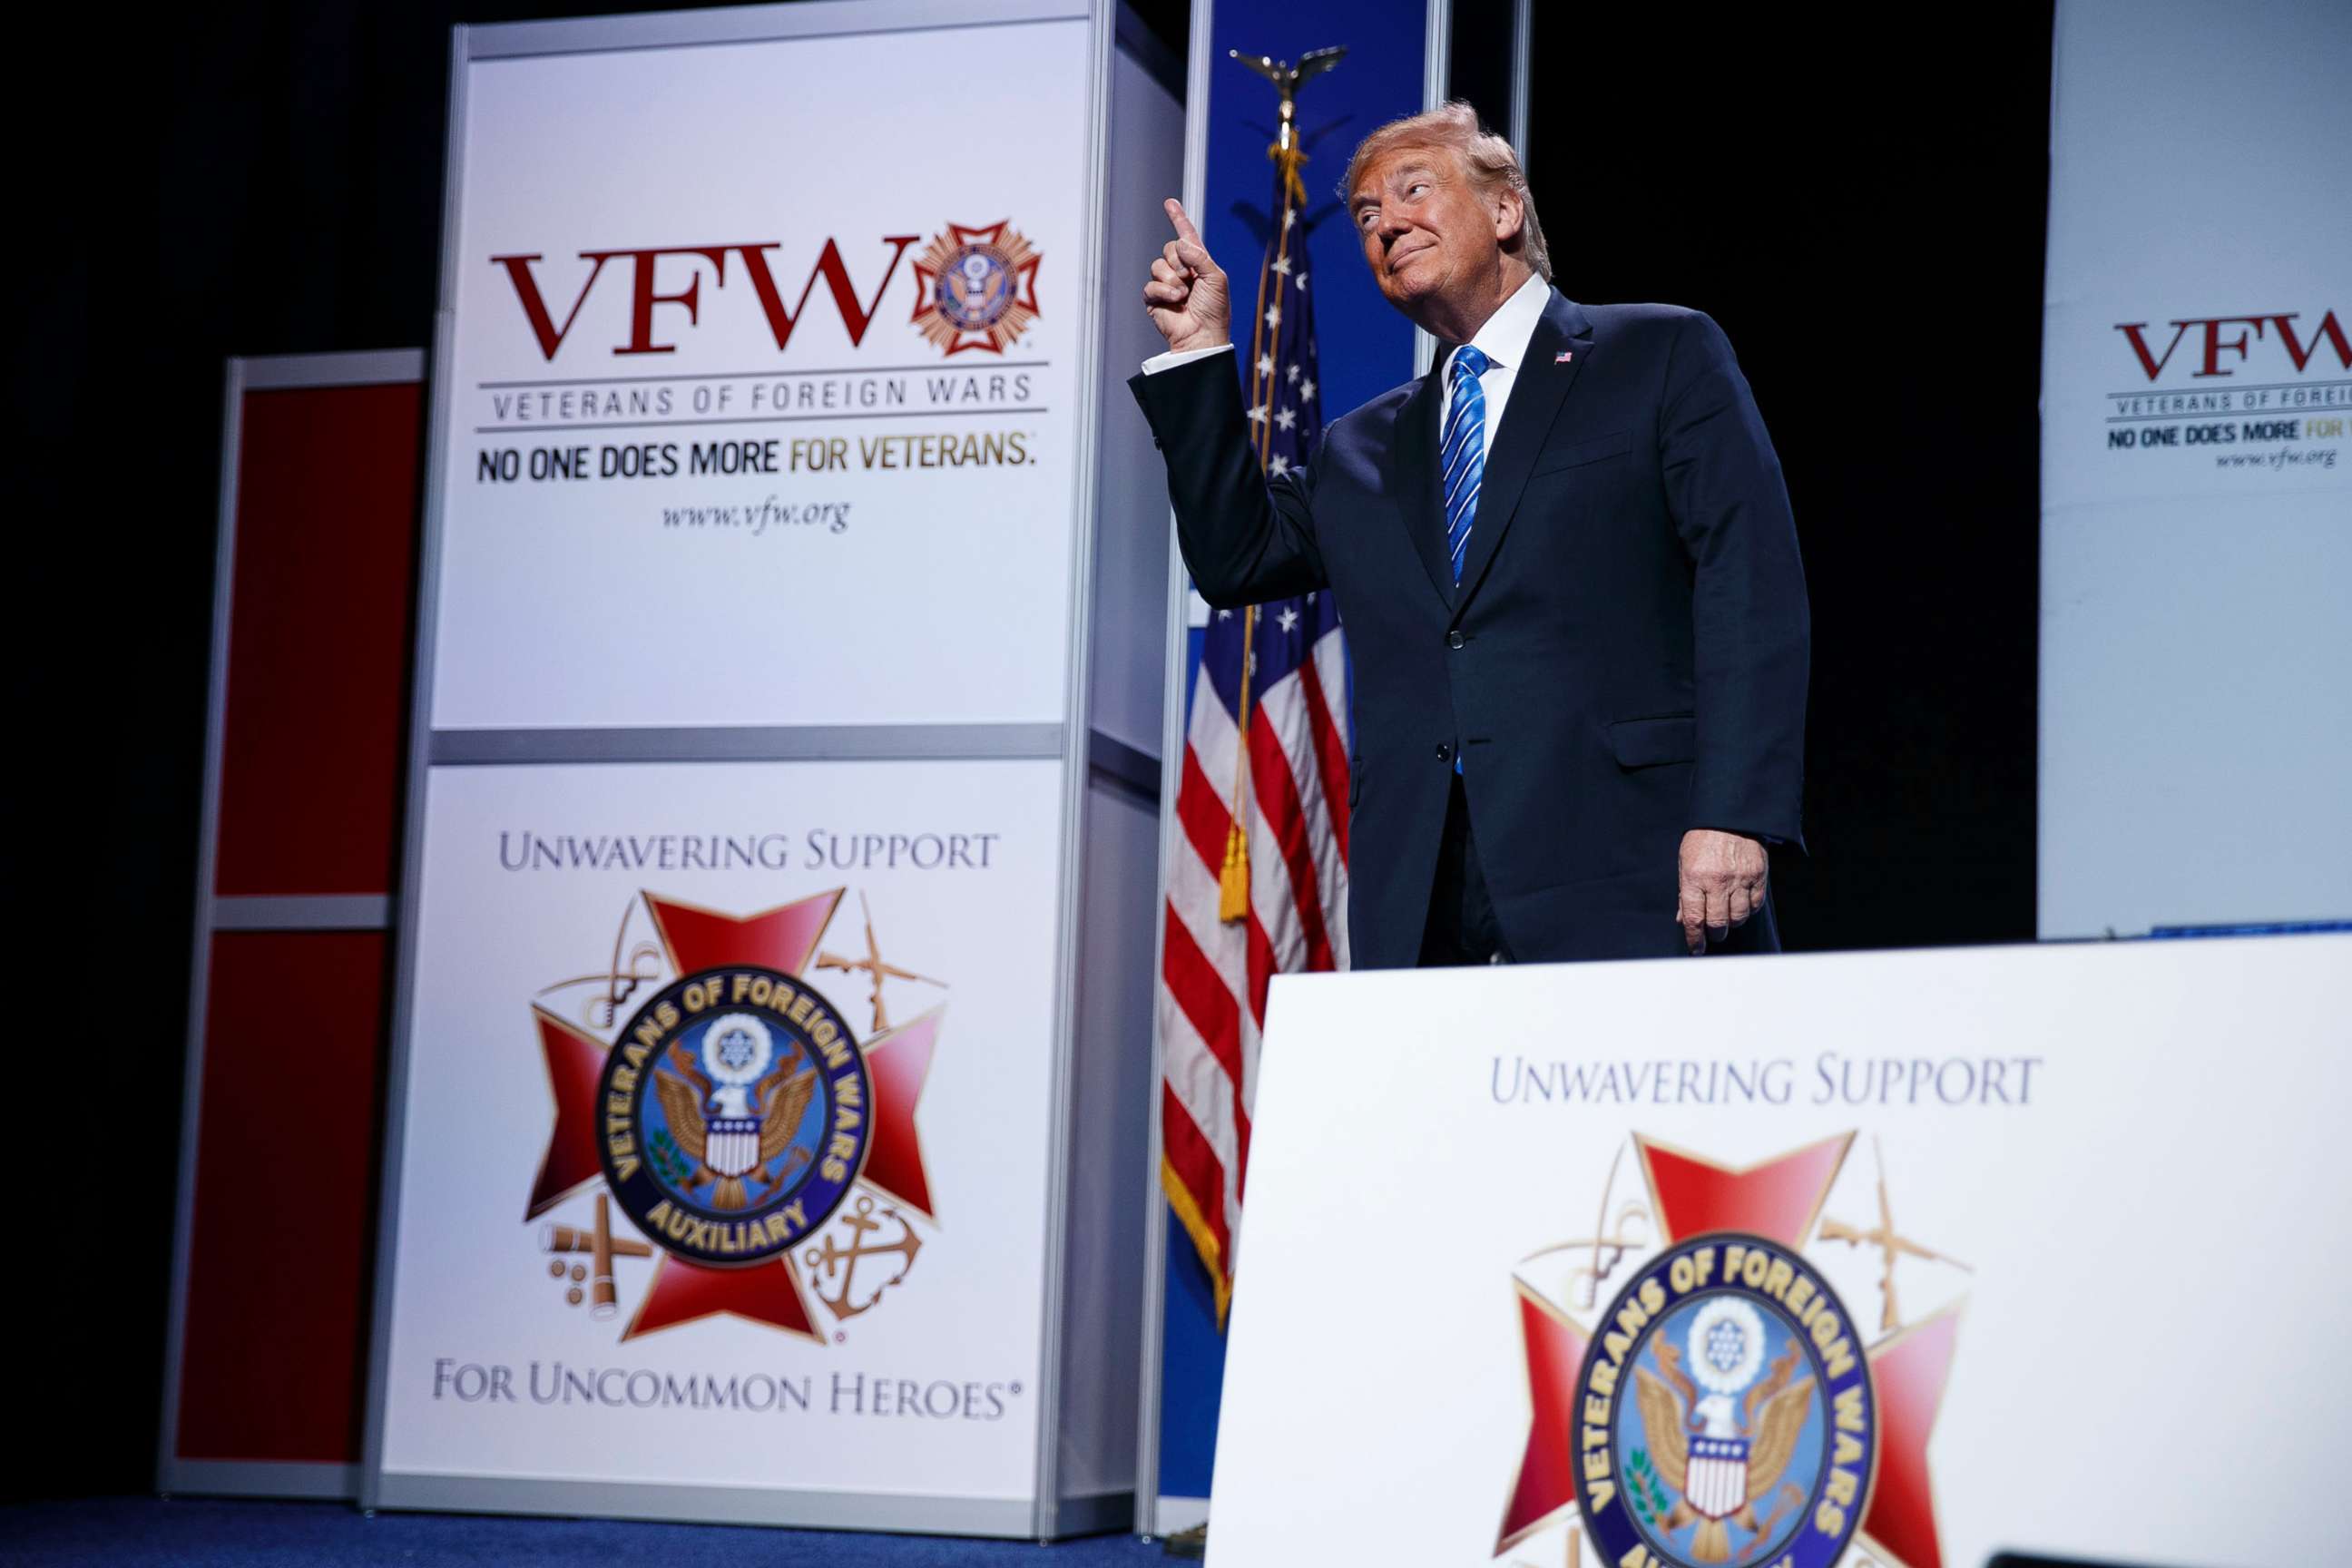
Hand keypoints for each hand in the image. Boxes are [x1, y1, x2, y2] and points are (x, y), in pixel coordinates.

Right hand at [1143, 199, 1230, 354]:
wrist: (1202, 335)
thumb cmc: (1215, 310)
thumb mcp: (1216, 278)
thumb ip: (1200, 257)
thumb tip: (1180, 243)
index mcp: (1198, 262)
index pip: (1186, 236)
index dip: (1178, 219)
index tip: (1170, 203)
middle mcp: (1181, 270)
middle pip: (1169, 248)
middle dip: (1179, 261)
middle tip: (1190, 279)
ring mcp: (1166, 284)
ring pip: (1158, 264)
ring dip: (1172, 278)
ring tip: (1183, 294)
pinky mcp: (1154, 298)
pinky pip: (1151, 284)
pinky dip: (1163, 291)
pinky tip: (1174, 300)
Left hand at [1677, 829, 1768, 954]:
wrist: (1730, 815)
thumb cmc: (1703, 839)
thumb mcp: (1685, 863)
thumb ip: (1684, 893)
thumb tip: (1683, 920)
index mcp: (1694, 878)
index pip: (1694, 919)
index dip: (1694, 939)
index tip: (1696, 949)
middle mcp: (1718, 881)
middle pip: (1718, 923)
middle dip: (1714, 934)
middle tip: (1713, 933)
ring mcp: (1740, 879)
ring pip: (1738, 918)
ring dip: (1731, 923)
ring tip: (1727, 918)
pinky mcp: (1758, 876)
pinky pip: (1755, 905)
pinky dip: (1748, 911)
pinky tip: (1741, 906)